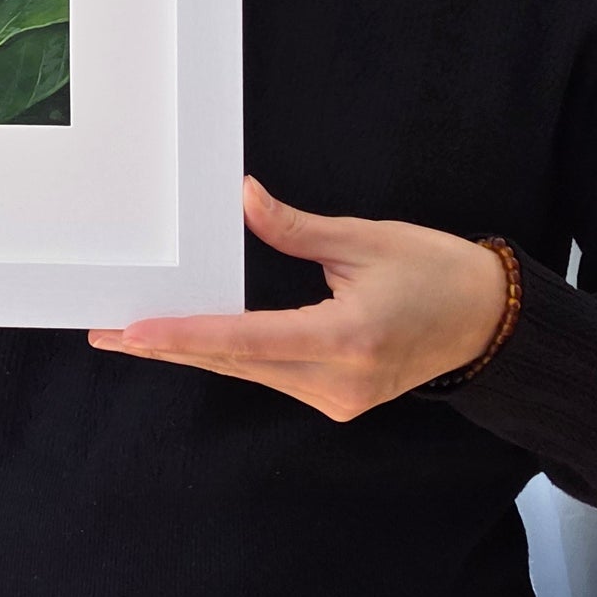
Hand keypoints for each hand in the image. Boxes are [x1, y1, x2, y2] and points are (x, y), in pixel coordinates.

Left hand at [88, 177, 509, 420]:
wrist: (490, 324)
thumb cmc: (436, 273)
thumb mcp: (366, 239)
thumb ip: (295, 229)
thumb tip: (242, 199)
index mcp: (347, 338)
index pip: (247, 340)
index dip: (185, 335)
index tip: (134, 332)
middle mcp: (337, 381)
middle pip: (234, 362)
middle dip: (168, 346)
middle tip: (105, 330)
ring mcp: (337, 397)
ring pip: (248, 371)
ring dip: (192, 352)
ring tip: (132, 334)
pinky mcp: (337, 397)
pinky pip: (269, 374)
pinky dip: (227, 354)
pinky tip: (189, 340)